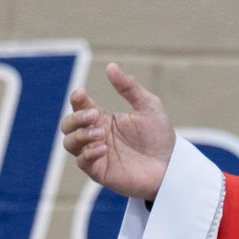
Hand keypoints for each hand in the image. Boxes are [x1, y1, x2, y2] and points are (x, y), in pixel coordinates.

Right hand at [60, 64, 175, 200]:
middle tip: (96, 116)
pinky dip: (88, 154)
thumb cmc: (159, 136)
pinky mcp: (100, 172)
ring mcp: (96, 154)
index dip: (77, 99)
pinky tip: (103, 148)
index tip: (82, 93)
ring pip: (70, 143)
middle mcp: (95, 135)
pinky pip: (83, 162)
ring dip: (80, 135)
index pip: (79, 105)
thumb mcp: (149, 106)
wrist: (171, 165)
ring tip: (100, 134)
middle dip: (77, 118)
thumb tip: (111, 66)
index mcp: (103, 118)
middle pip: (68, 124)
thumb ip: (129, 87)